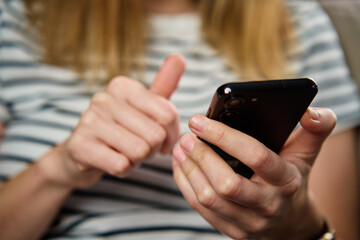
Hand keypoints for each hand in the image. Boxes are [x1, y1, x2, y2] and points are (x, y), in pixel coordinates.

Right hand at [40, 54, 185, 188]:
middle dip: (153, 150)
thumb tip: (179, 57)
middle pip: (156, 134)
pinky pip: (121, 165)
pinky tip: (112, 161)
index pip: (168, 114)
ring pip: (140, 151)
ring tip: (125, 153)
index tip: (163, 142)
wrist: (81, 154)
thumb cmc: (120, 130)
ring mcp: (89, 120)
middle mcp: (104, 98)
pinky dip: (123, 169)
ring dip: (138, 160)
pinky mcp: (80, 145)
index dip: (171, 135)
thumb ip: (163, 85)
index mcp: (122, 86)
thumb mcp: (143, 107)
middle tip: (140, 149)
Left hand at [172, 107, 336, 238]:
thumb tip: (310, 112)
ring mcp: (248, 222)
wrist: (290, 221)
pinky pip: (201, 209)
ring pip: (209, 198)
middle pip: (227, 184)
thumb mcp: (307, 153)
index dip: (225, 136)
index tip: (199, 121)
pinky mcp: (231, 230)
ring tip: (180, 147)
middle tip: (187, 136)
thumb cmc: (293, 178)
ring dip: (189, 170)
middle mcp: (268, 205)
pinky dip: (185, 185)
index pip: (256, 156)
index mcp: (286, 181)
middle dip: (202, 156)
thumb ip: (316, 129)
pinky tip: (180, 166)